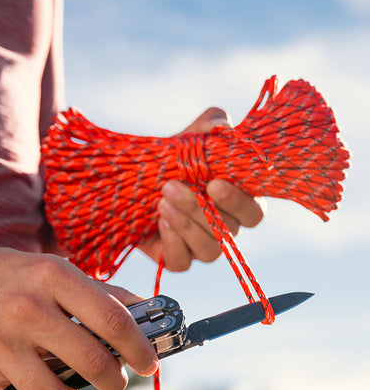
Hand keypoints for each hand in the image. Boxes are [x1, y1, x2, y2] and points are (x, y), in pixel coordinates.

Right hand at [0, 247, 157, 389]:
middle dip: (114, 382)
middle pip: (91, 362)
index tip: (148, 365)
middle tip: (114, 382)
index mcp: (52, 277)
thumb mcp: (54, 270)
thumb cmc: (10, 278)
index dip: (139, 348)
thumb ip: (99, 292)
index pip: (112, 320)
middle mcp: (24, 309)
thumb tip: (146, 312)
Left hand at [139, 107, 263, 270]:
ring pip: (209, 251)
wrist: (135, 180)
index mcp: (238, 203)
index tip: (214, 183)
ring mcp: (201, 247)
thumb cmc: (174, 158)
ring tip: (162, 200)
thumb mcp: (191, 137)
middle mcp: (225, 229)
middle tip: (172, 186)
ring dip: (186, 225)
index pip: (254, 214)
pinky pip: (182, 263)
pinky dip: (173, 244)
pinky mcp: (176, 258)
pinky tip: (160, 221)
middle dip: (201, 209)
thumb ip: (211, 125)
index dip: (238, 202)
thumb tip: (222, 127)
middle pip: (228, 232)